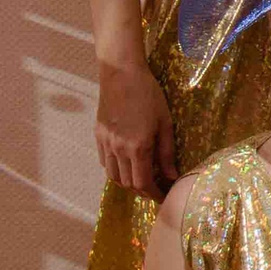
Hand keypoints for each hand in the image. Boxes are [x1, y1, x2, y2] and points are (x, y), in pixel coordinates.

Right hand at [95, 57, 177, 198]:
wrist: (121, 74)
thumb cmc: (149, 95)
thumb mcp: (165, 123)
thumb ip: (167, 152)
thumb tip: (172, 176)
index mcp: (138, 147)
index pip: (143, 183)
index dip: (154, 194)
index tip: (164, 196)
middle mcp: (118, 149)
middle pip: (128, 184)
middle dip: (143, 190)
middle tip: (156, 187)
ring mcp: (105, 143)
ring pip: (113, 176)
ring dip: (128, 182)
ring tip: (142, 178)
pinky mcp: (98, 135)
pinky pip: (105, 162)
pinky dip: (116, 170)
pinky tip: (127, 163)